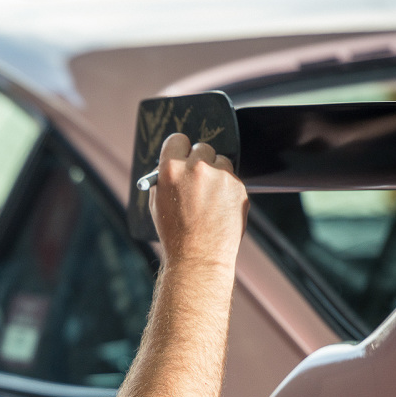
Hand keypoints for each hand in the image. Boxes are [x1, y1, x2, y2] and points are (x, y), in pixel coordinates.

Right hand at [151, 133, 247, 269]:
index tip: (182, 154)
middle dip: (199, 160)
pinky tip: (219, 207)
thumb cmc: (175, 233)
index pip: (177, 139)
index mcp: (171, 169)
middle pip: (201, 147)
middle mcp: (197, 168)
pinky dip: (227, 188)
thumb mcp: (157, 203)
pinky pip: (233, 178)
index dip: (179, 148)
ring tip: (209, 198)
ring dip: (216, 173)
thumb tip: (173, 163)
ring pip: (221, 160)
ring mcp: (220, 176)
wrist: (199, 257)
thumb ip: (164, 178)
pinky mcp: (238, 187)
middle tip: (197, 178)